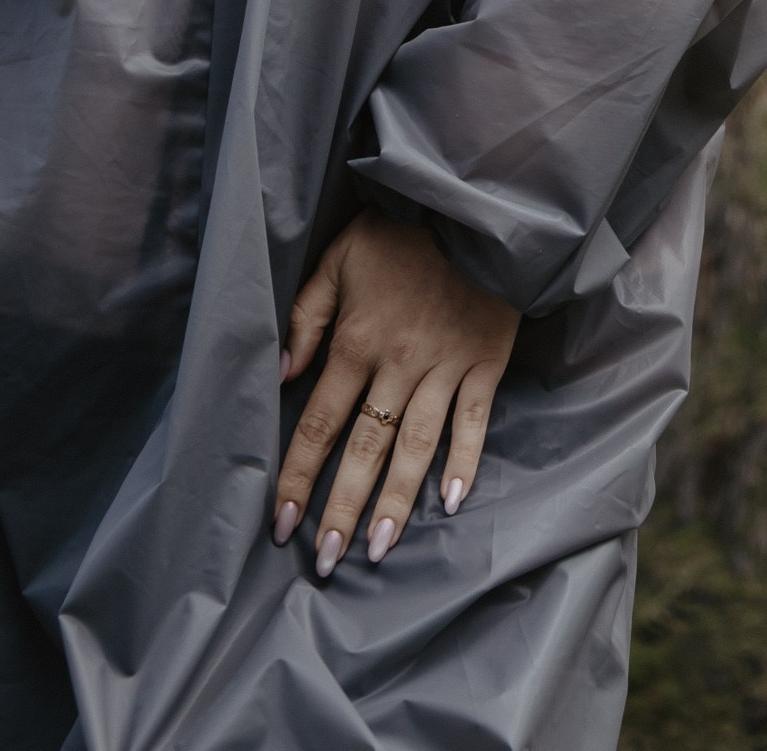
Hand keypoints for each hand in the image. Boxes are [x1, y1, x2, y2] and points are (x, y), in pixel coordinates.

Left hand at [271, 211, 518, 578]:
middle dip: (342, 507)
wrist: (473, 206)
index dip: (298, 474)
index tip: (281, 523)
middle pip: (365, 448)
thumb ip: (307, 316)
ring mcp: (444, 367)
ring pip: (416, 446)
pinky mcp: (485, 363)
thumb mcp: (339, 258)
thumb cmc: (400, 230)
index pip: (318, 422)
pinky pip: (475, 422)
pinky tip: (453, 503)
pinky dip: (465, 462)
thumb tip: (281, 375)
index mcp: (356, 341)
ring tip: (379, 550)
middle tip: (325, 561)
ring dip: (397, 501)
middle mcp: (397, 364)